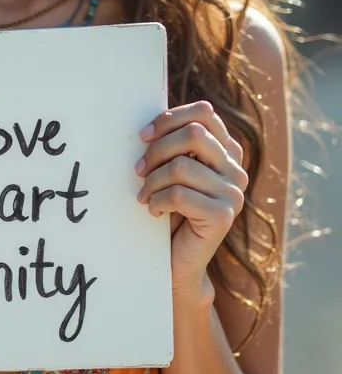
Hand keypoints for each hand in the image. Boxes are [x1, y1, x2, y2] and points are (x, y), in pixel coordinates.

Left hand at [135, 101, 247, 296]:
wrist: (176, 260)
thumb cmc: (168, 209)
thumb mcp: (170, 169)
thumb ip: (172, 143)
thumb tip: (148, 117)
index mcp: (226, 151)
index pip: (204, 113)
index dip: (169, 118)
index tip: (143, 136)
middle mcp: (236, 169)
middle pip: (193, 134)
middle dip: (156, 150)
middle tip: (138, 171)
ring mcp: (234, 193)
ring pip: (182, 166)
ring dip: (151, 181)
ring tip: (144, 195)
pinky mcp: (224, 216)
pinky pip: (179, 194)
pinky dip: (157, 201)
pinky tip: (155, 212)